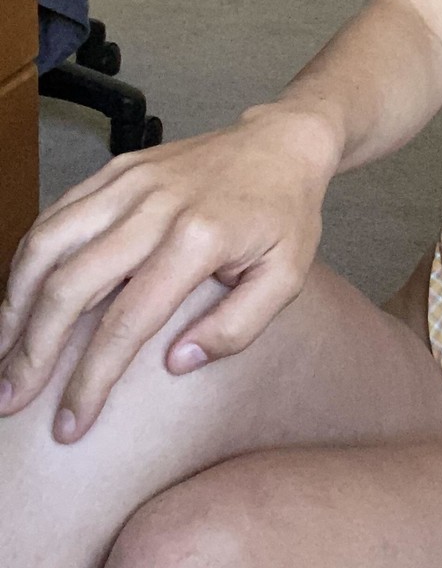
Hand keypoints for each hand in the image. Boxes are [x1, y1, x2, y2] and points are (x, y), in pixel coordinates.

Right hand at [0, 105, 339, 444]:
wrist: (282, 143)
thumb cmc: (285, 214)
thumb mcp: (287, 277)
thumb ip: (237, 327)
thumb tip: (175, 364)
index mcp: (198, 239)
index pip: (126, 322)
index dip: (90, 380)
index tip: (70, 425)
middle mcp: (154, 206)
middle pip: (69, 285)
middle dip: (31, 351)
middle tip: (9, 399)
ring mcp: (129, 182)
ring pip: (47, 243)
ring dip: (14, 302)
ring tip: (4, 352)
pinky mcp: (116, 170)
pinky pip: (56, 213)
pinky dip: (28, 257)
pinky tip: (19, 296)